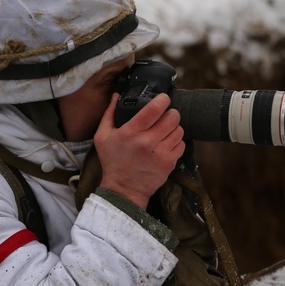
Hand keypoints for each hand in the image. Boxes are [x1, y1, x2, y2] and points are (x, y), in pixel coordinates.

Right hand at [94, 93, 184, 208]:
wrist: (123, 189)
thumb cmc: (112, 162)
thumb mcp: (102, 136)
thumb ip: (109, 114)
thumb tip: (116, 95)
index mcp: (132, 132)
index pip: (154, 109)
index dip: (163, 99)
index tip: (163, 98)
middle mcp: (148, 141)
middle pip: (173, 117)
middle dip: (170, 113)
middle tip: (164, 116)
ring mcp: (161, 152)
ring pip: (179, 130)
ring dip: (174, 128)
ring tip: (165, 131)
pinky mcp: (170, 162)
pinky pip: (182, 145)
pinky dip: (176, 142)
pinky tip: (166, 144)